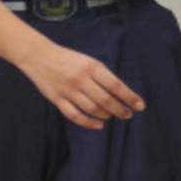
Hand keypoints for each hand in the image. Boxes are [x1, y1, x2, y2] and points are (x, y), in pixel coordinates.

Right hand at [20, 41, 145, 129]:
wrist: (40, 56)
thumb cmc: (69, 59)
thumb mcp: (88, 61)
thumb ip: (102, 76)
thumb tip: (121, 93)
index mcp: (92, 67)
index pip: (116, 85)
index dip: (129, 97)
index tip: (140, 105)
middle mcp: (81, 79)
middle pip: (106, 100)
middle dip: (120, 109)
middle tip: (128, 114)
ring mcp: (69, 90)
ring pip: (92, 109)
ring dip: (106, 115)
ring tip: (113, 115)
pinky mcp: (57, 99)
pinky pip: (75, 115)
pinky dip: (88, 123)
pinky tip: (99, 124)